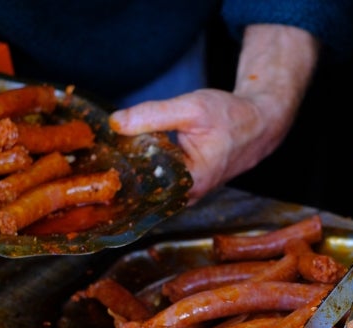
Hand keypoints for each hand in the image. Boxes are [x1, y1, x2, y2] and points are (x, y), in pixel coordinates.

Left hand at [109, 89, 275, 200]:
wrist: (259, 123)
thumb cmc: (231, 117)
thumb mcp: (191, 108)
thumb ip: (152, 115)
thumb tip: (116, 123)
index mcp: (191, 182)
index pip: (144, 188)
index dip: (119, 176)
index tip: (98, 164)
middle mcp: (189, 195)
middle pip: (146, 193)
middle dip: (121, 177)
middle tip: (93, 162)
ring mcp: (189, 192)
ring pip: (152, 189)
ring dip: (132, 174)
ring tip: (107, 159)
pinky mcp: (187, 184)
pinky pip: (160, 183)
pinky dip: (145, 170)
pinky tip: (129, 157)